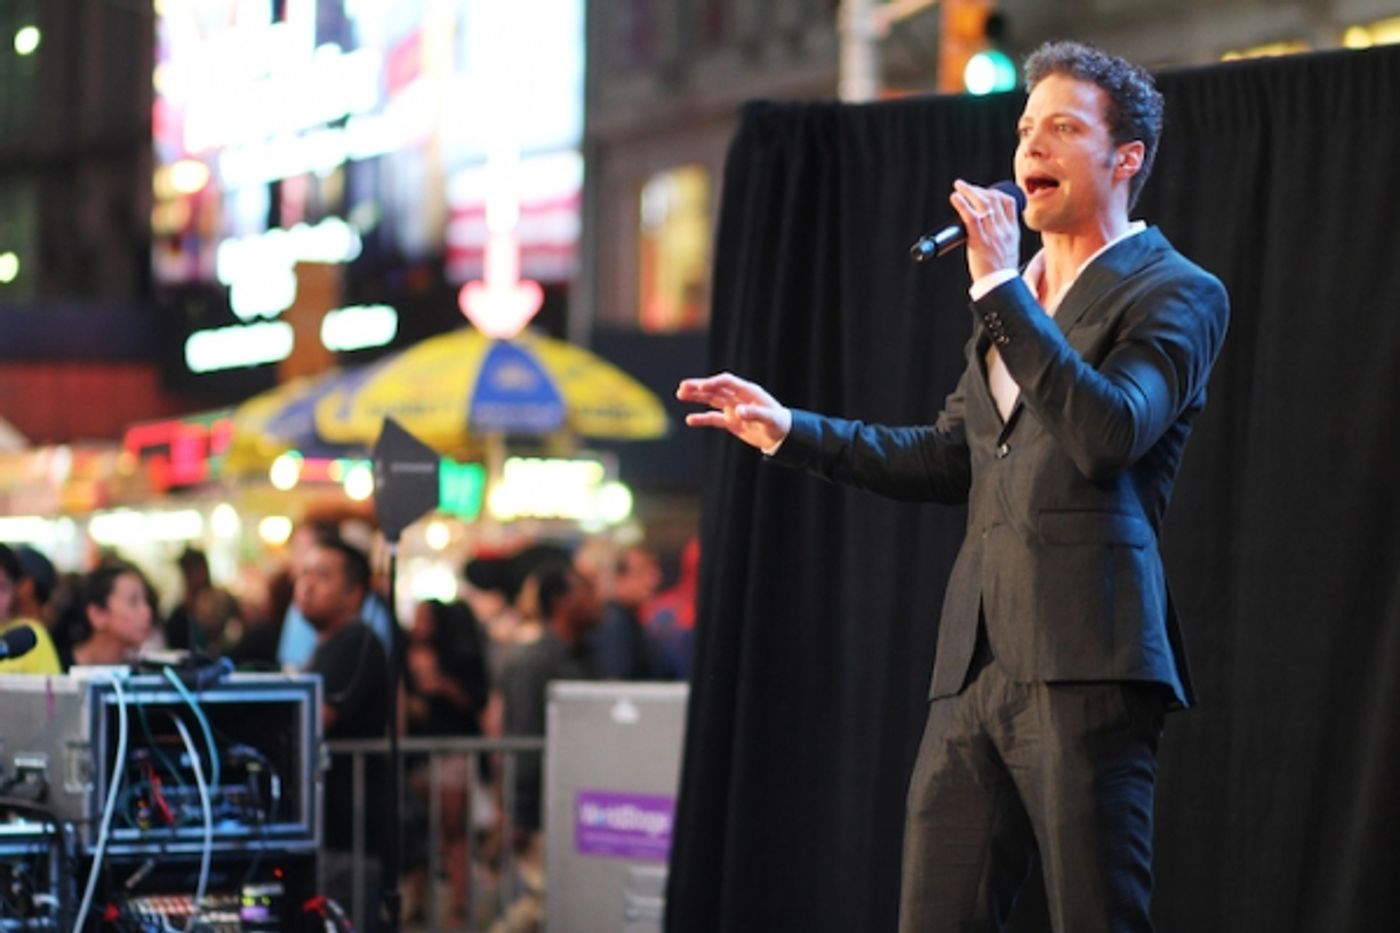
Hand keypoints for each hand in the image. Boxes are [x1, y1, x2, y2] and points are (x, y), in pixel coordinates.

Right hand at [677, 372, 792, 450]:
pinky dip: (702, 418)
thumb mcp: (769, 419)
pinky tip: (689, 420)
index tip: (701, 387)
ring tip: (680, 394)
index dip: (713, 383)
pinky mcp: (730, 421)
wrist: (782, 436)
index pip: (727, 382)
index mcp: (748, 391)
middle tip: (683, 387)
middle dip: (699, 387)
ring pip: (711, 400)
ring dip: (696, 397)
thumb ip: (754, 413)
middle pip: (715, 388)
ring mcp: (733, 409)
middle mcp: (738, 397)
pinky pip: (713, 418)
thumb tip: (738, 411)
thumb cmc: (779, 424)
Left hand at [950, 179, 1021, 281]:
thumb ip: (1002, 235)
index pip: (1009, 203)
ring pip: (983, 205)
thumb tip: (988, 224)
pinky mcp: (980, 242)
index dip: (996, 192)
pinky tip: (955, 198)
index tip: (984, 191)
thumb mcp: (1008, 249)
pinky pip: (971, 218)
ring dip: (969, 192)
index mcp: (1013, 231)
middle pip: (994, 200)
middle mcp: (1004, 230)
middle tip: (965, 186)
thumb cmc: (1000, 271)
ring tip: (959, 187)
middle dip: (979, 190)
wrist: (999, 287)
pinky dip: (962, 205)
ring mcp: (993, 235)